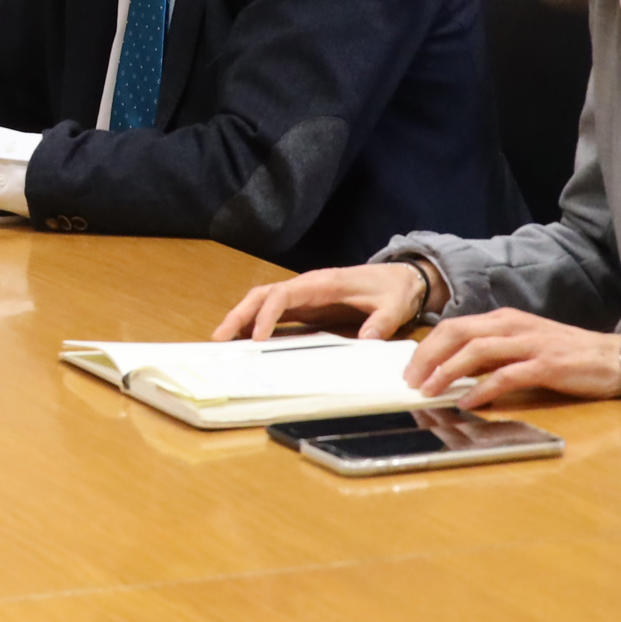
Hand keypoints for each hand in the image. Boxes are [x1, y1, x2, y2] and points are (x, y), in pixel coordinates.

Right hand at [213, 263, 428, 342]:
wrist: (400, 279)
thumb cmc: (394, 291)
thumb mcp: (394, 306)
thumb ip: (380, 322)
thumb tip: (365, 339)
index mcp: (322, 283)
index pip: (283, 295)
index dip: (267, 315)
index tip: (257, 339)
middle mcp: (306, 287)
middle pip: (262, 295)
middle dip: (239, 315)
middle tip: (219, 339)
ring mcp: (303, 296)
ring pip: (262, 302)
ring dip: (241, 319)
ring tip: (222, 341)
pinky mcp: (305, 307)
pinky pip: (273, 313)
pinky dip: (255, 324)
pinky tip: (244, 341)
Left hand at [404, 309, 620, 407]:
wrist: (614, 358)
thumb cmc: (565, 355)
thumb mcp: (522, 345)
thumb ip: (491, 353)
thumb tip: (453, 371)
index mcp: (503, 319)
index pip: (453, 327)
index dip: (426, 347)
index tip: (409, 368)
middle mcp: (512, 326)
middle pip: (456, 334)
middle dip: (428, 357)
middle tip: (410, 381)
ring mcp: (529, 344)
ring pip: (476, 352)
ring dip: (448, 373)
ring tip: (430, 392)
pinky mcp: (545, 365)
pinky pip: (506, 376)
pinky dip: (482, 390)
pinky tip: (468, 403)